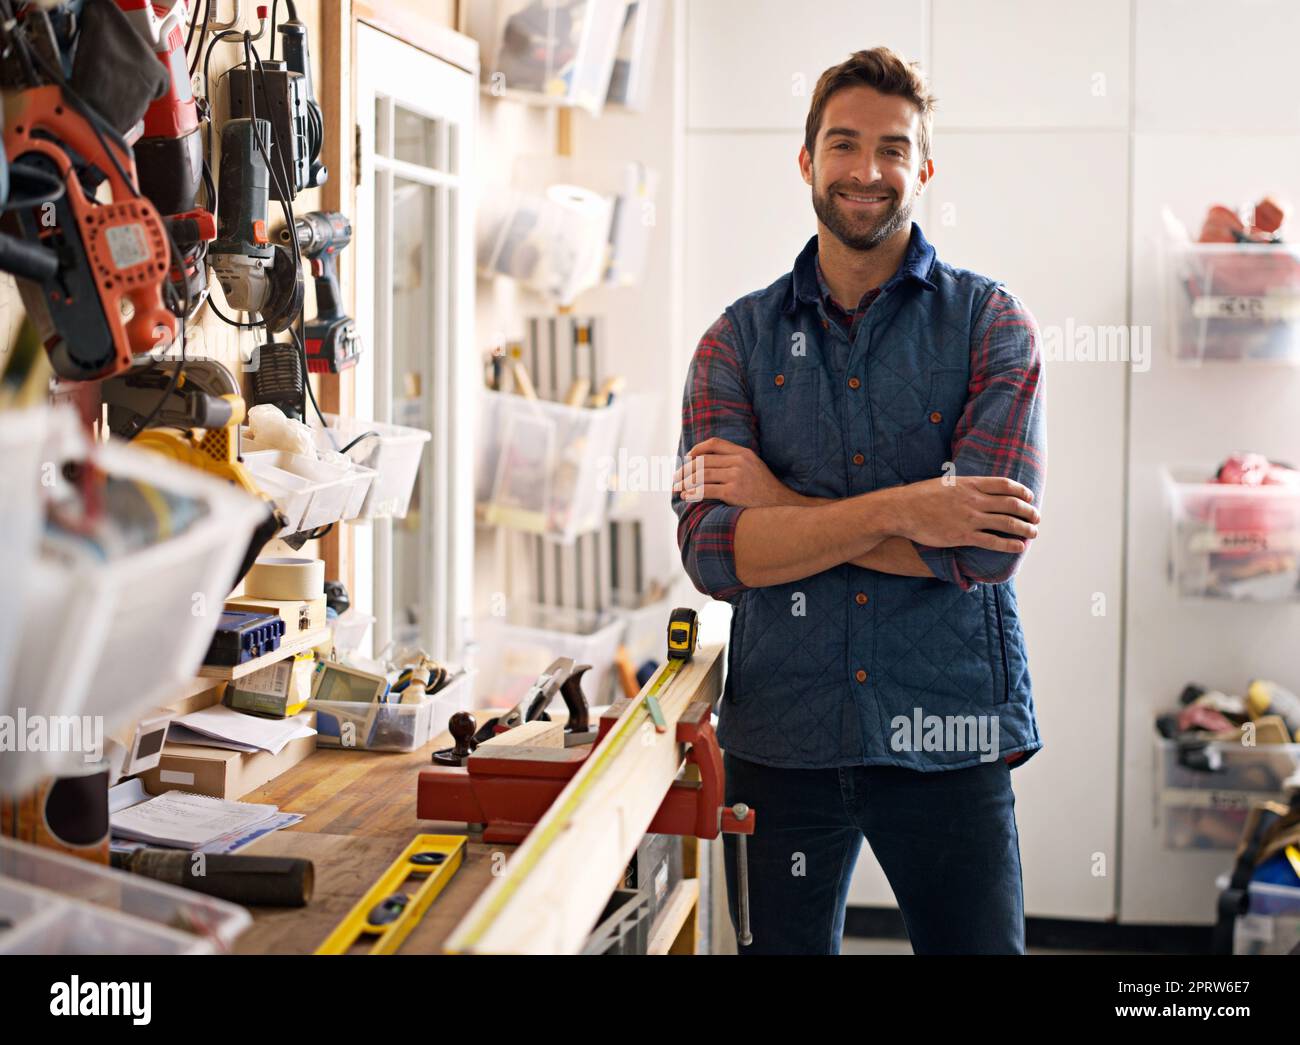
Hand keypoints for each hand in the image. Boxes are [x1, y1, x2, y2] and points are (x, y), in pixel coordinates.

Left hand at [672, 437, 800, 507]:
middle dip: (685, 469)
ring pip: (702, 474)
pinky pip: (706, 490)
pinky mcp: (733, 492)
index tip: (687, 458)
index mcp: (743, 453)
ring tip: (677, 488)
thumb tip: (709, 462)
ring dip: (686, 482)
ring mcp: (736, 476)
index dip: (697, 449)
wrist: (783, 506)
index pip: (714, 443)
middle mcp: (739, 461)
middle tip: (675, 478)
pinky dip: (693, 493)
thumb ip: (736, 461)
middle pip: (704, 460)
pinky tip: (686, 496)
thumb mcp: (754, 467)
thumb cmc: (765, 490)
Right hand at [890, 476, 1039, 552]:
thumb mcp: (946, 483)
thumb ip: (964, 486)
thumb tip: (975, 488)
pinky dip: (1010, 544)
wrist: (902, 510)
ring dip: (1025, 528)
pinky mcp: (963, 536)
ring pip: (1007, 523)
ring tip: (1033, 533)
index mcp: (970, 484)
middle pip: (1012, 504)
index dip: (1022, 491)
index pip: (1006, 485)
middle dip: (1029, 511)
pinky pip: (993, 541)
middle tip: (1036, 517)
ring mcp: (970, 518)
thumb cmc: (920, 496)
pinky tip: (1019, 547)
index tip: (1030, 497)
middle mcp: (974, 500)